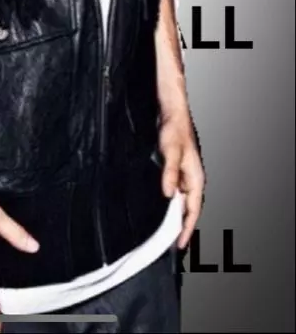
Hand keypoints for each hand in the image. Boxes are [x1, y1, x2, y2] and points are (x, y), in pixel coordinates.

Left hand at [158, 106, 204, 249]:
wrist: (172, 114)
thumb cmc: (174, 130)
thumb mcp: (171, 152)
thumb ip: (170, 172)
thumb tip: (168, 194)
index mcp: (196, 178)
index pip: (194, 210)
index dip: (187, 228)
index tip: (180, 244)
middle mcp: (192, 179)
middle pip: (189, 209)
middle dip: (181, 226)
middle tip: (170, 244)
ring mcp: (185, 175)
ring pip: (182, 202)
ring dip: (175, 216)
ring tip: (165, 231)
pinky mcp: (177, 170)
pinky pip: (175, 192)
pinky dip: (170, 203)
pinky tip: (162, 207)